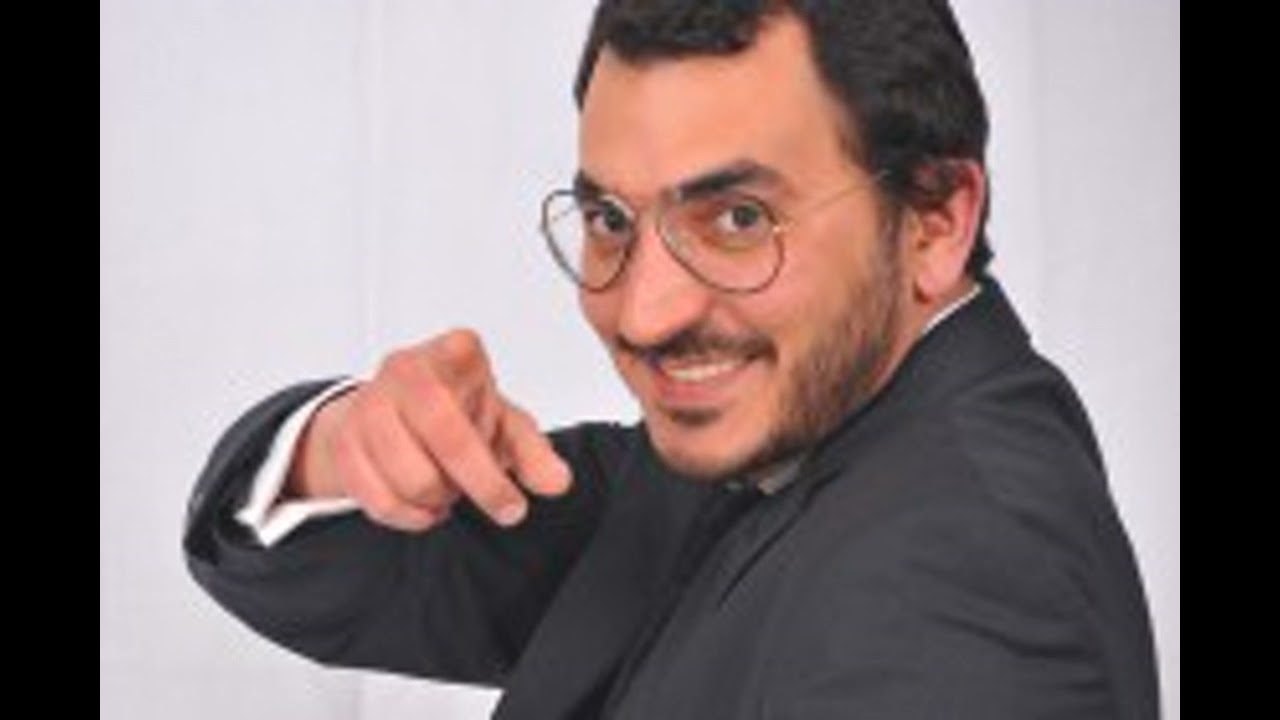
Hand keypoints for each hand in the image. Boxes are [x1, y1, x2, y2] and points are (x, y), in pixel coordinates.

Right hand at [287, 329, 571, 531]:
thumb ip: (534, 451)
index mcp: (452, 353)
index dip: (491, 455)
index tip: (512, 485)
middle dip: (480, 485)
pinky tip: (427, 505)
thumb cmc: (457, 410)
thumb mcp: (505, 423)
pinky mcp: (343, 440)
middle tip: (504, 506)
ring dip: (440, 500)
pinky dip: (410, 516)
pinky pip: (379, 499)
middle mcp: (404, 368)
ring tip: (453, 491)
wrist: (393, 410)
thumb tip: (557, 481)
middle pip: (444, 439)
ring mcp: (368, 404)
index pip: (478, 402)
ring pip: (412, 478)